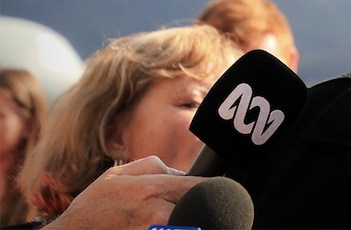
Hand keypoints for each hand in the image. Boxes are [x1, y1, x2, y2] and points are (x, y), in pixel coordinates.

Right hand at [45, 156, 203, 229]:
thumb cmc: (93, 209)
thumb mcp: (117, 175)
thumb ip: (153, 166)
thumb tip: (180, 172)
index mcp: (151, 190)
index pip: (199, 186)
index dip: (211, 187)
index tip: (218, 188)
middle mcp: (156, 213)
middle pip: (197, 206)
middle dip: (199, 204)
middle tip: (194, 204)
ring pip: (188, 221)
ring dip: (187, 218)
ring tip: (177, 215)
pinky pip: (177, 229)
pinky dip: (178, 226)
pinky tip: (172, 224)